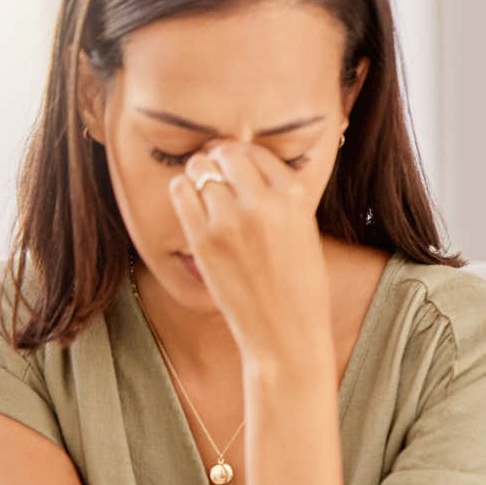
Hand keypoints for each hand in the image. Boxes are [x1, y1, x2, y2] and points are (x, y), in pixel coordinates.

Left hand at [171, 142, 330, 366]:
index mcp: (295, 196)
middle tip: (217, 177)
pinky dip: (182, 191)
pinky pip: (180, 192)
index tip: (237, 170)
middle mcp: (264, 201)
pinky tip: (190, 204)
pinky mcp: (204, 239)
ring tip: (204, 193)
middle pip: (227, 154)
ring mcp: (231, 219)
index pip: (258, 153)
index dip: (243, 158)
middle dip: (219, 161)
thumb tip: (247, 168)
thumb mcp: (305, 230)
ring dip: (199, 175)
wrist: (286, 331)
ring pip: (200, 168)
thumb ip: (281, 198)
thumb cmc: (299, 285)